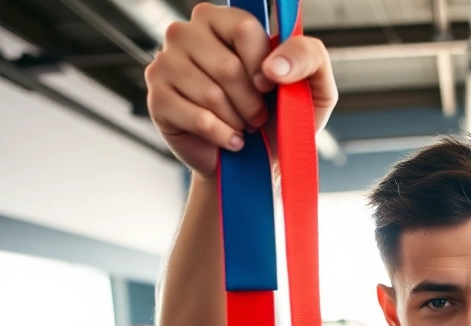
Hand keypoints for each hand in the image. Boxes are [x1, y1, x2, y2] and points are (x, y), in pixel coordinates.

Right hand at [145, 4, 337, 179]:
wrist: (257, 160)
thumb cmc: (282, 115)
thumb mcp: (313, 83)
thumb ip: (307, 56)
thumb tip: (274, 67)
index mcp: (221, 20)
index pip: (243, 28)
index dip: (263, 63)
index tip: (270, 84)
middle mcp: (186, 34)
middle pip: (227, 67)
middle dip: (252, 101)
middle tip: (257, 115)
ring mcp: (166, 65)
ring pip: (212, 95)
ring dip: (238, 120)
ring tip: (242, 125)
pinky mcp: (157, 99)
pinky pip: (198, 119)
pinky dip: (223, 135)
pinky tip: (230, 139)